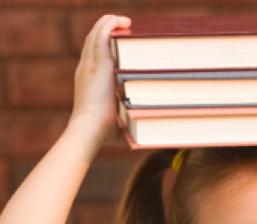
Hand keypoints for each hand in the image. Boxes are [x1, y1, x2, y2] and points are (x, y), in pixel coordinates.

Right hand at [69, 14, 130, 132]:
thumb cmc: (102, 132)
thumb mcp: (114, 121)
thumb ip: (125, 122)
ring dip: (109, 24)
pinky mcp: (99, 64)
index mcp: (87, 80)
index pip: (92, 55)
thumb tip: (138, 137)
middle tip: (122, 26)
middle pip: (92, 40)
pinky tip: (120, 21)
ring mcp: (90, 64)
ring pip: (96, 35)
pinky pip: (101, 35)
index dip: (102, 44)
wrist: (89, 128)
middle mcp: (85, 68)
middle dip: (106, 30)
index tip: (115, 41)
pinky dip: (109, 25)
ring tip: (124, 21)